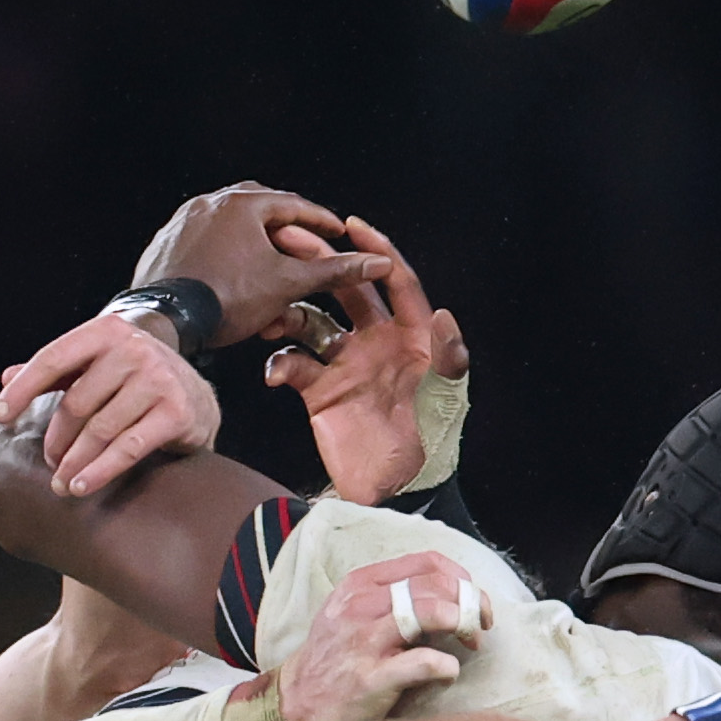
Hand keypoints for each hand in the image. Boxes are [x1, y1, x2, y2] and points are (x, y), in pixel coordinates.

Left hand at [0, 311, 222, 496]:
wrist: (197, 393)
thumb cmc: (134, 380)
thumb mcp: (96, 365)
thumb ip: (56, 370)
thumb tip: (5, 378)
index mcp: (106, 332)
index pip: (53, 360)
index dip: (22, 390)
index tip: (1, 418)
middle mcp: (133, 349)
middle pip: (76, 402)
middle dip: (56, 439)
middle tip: (49, 463)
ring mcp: (158, 379)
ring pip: (100, 429)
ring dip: (75, 462)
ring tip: (61, 484)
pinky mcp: (176, 412)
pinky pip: (129, 447)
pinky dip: (101, 471)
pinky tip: (83, 485)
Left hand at [131, 183, 394, 346]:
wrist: (164, 321)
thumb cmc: (227, 299)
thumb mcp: (287, 285)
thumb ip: (334, 272)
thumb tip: (380, 263)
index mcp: (242, 204)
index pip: (294, 205)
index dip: (321, 220)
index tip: (337, 231)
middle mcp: (209, 202)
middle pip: (259, 206)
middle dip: (284, 223)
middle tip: (302, 238)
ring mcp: (183, 220)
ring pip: (228, 221)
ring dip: (251, 235)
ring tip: (267, 257)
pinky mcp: (165, 241)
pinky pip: (203, 237)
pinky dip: (223, 248)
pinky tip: (230, 270)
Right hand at [266, 216, 469, 503]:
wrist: (399, 494)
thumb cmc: (433, 447)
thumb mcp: (447, 403)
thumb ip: (449, 359)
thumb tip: (443, 313)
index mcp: (413, 337)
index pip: (396, 282)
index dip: (377, 253)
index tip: (352, 226)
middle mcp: (379, 343)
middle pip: (348, 291)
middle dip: (322, 264)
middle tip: (292, 240)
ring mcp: (348, 366)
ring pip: (313, 321)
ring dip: (292, 311)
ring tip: (272, 309)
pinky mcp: (322, 392)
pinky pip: (295, 364)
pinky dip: (281, 363)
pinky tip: (275, 372)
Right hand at [278, 552, 488, 720]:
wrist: (298, 706)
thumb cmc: (336, 659)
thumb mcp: (353, 614)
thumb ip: (393, 597)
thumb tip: (447, 594)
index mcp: (360, 585)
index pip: (426, 563)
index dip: (460, 578)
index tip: (470, 599)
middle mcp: (360, 606)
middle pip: (436, 585)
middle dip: (470, 603)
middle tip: (478, 626)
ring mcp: (363, 642)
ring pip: (432, 612)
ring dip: (463, 625)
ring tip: (469, 644)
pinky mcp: (371, 679)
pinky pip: (426, 662)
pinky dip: (448, 668)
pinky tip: (447, 675)